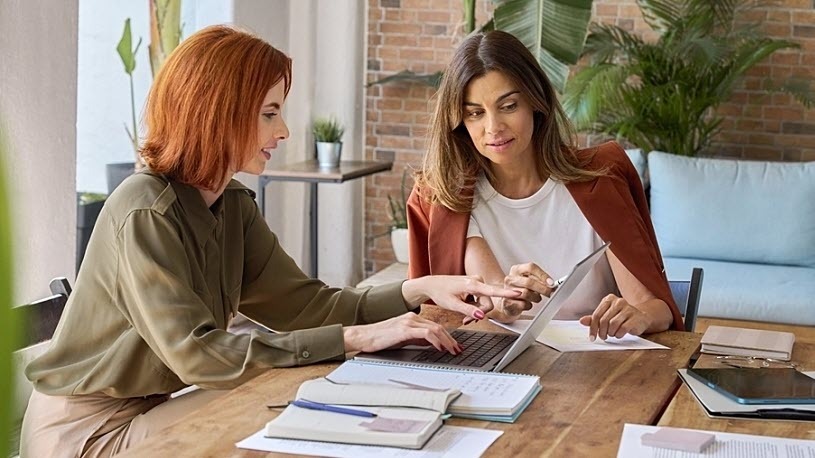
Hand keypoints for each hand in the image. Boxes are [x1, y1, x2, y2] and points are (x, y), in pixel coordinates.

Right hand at [343, 312, 461, 353]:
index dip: (448, 337)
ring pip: (435, 328)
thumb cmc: (380, 339)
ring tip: (453, 350)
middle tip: (459, 350)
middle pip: (439, 327)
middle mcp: (412, 317)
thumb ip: (417, 339)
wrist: (363, 336)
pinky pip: (426, 332)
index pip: (436, 326)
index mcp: (412, 318)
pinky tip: (440, 348)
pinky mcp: (404, 329)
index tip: (455, 346)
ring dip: (447, 341)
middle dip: (451, 340)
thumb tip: (432, 344)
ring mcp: (408, 322)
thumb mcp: (403, 338)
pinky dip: (436, 340)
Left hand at [402, 275, 520, 323]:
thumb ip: (468, 310)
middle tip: (466, 321)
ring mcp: (477, 282)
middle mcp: (477, 280)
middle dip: (479, 313)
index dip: (506, 293)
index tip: (519, 293)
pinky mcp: (475, 285)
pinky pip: (481, 299)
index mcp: (472, 284)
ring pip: (485, 302)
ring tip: (464, 316)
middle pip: (488, 302)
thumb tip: (481, 315)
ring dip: (476, 311)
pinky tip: (465, 308)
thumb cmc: (440, 292)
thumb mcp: (452, 305)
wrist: (432, 285)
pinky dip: (474, 306)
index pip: (492, 291)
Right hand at [490, 263, 554, 322]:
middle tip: (550, 292)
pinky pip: (523, 304)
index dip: (542, 275)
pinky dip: (529, 305)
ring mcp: (507, 290)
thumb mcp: (530, 280)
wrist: (509, 302)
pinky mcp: (507, 302)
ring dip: (535, 297)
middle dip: (542, 288)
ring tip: (536, 298)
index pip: (531, 267)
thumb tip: (551, 284)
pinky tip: (527, 303)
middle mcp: (510, 279)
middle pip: (528, 282)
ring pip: (526, 293)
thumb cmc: (521, 289)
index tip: (551, 282)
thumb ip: (539, 280)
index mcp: (516, 270)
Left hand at [578, 294, 651, 340]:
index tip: (591, 337)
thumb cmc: (621, 317)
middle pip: (603, 320)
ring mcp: (628, 309)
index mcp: (609, 299)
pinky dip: (619, 334)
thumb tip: (582, 321)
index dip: (592, 328)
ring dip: (611, 333)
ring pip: (613, 324)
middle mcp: (618, 302)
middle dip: (601, 332)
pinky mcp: (635, 317)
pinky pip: (623, 329)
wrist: (641, 318)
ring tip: (612, 334)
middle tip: (603, 337)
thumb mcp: (607, 316)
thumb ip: (594, 318)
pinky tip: (619, 334)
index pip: (596, 315)